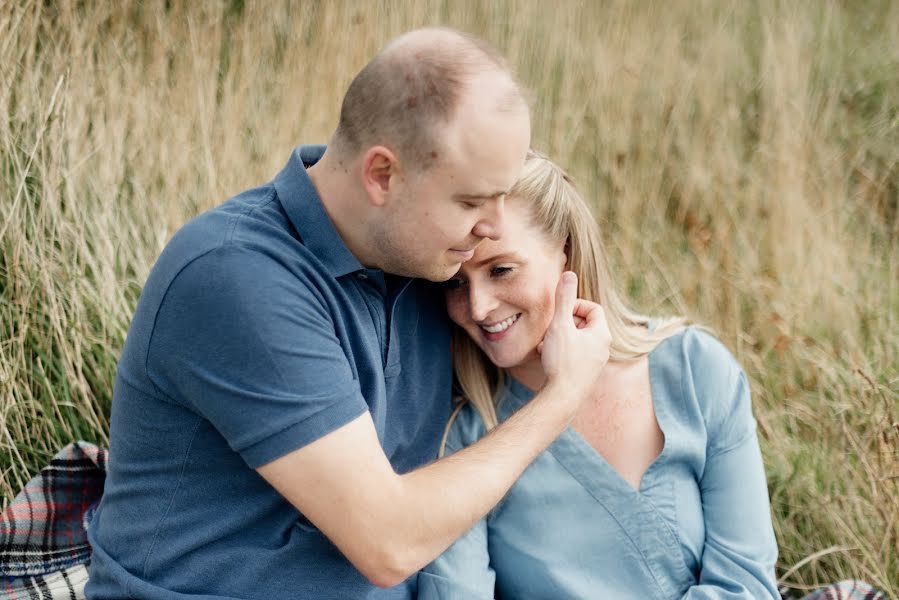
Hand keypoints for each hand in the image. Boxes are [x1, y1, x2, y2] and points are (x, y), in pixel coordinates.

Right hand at [538, 271, 610, 402]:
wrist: (562, 398)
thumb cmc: (562, 361)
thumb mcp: (560, 324)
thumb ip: (564, 299)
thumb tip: (569, 274)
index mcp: (601, 334)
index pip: (593, 308)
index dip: (575, 305)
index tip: (560, 311)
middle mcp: (603, 348)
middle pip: (585, 324)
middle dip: (565, 322)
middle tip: (551, 326)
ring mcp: (595, 363)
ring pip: (578, 340)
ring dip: (561, 337)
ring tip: (546, 342)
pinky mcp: (586, 375)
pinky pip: (575, 355)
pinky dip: (562, 351)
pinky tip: (547, 356)